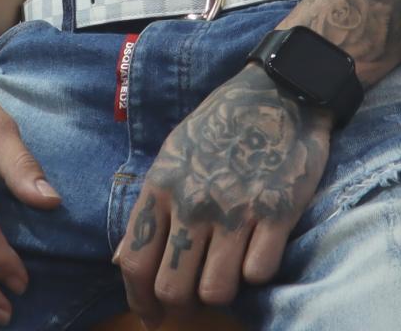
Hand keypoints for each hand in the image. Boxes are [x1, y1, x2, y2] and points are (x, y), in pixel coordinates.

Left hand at [111, 64, 332, 325]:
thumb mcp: (174, 155)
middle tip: (195, 294)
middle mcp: (193, 200)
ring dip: (222, 289)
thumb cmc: (221, 126)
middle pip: (172, 288)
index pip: (134, 264)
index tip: (153, 314)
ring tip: (229, 269)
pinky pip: (258, 274)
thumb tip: (122, 261)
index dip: (140, 301)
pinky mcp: (275, 212)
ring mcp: (234, 208)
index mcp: (162, 186)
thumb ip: (150, 210)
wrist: (278, 91)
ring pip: (215, 291)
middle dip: (182, 303)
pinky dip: (258, 272)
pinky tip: (258, 249)